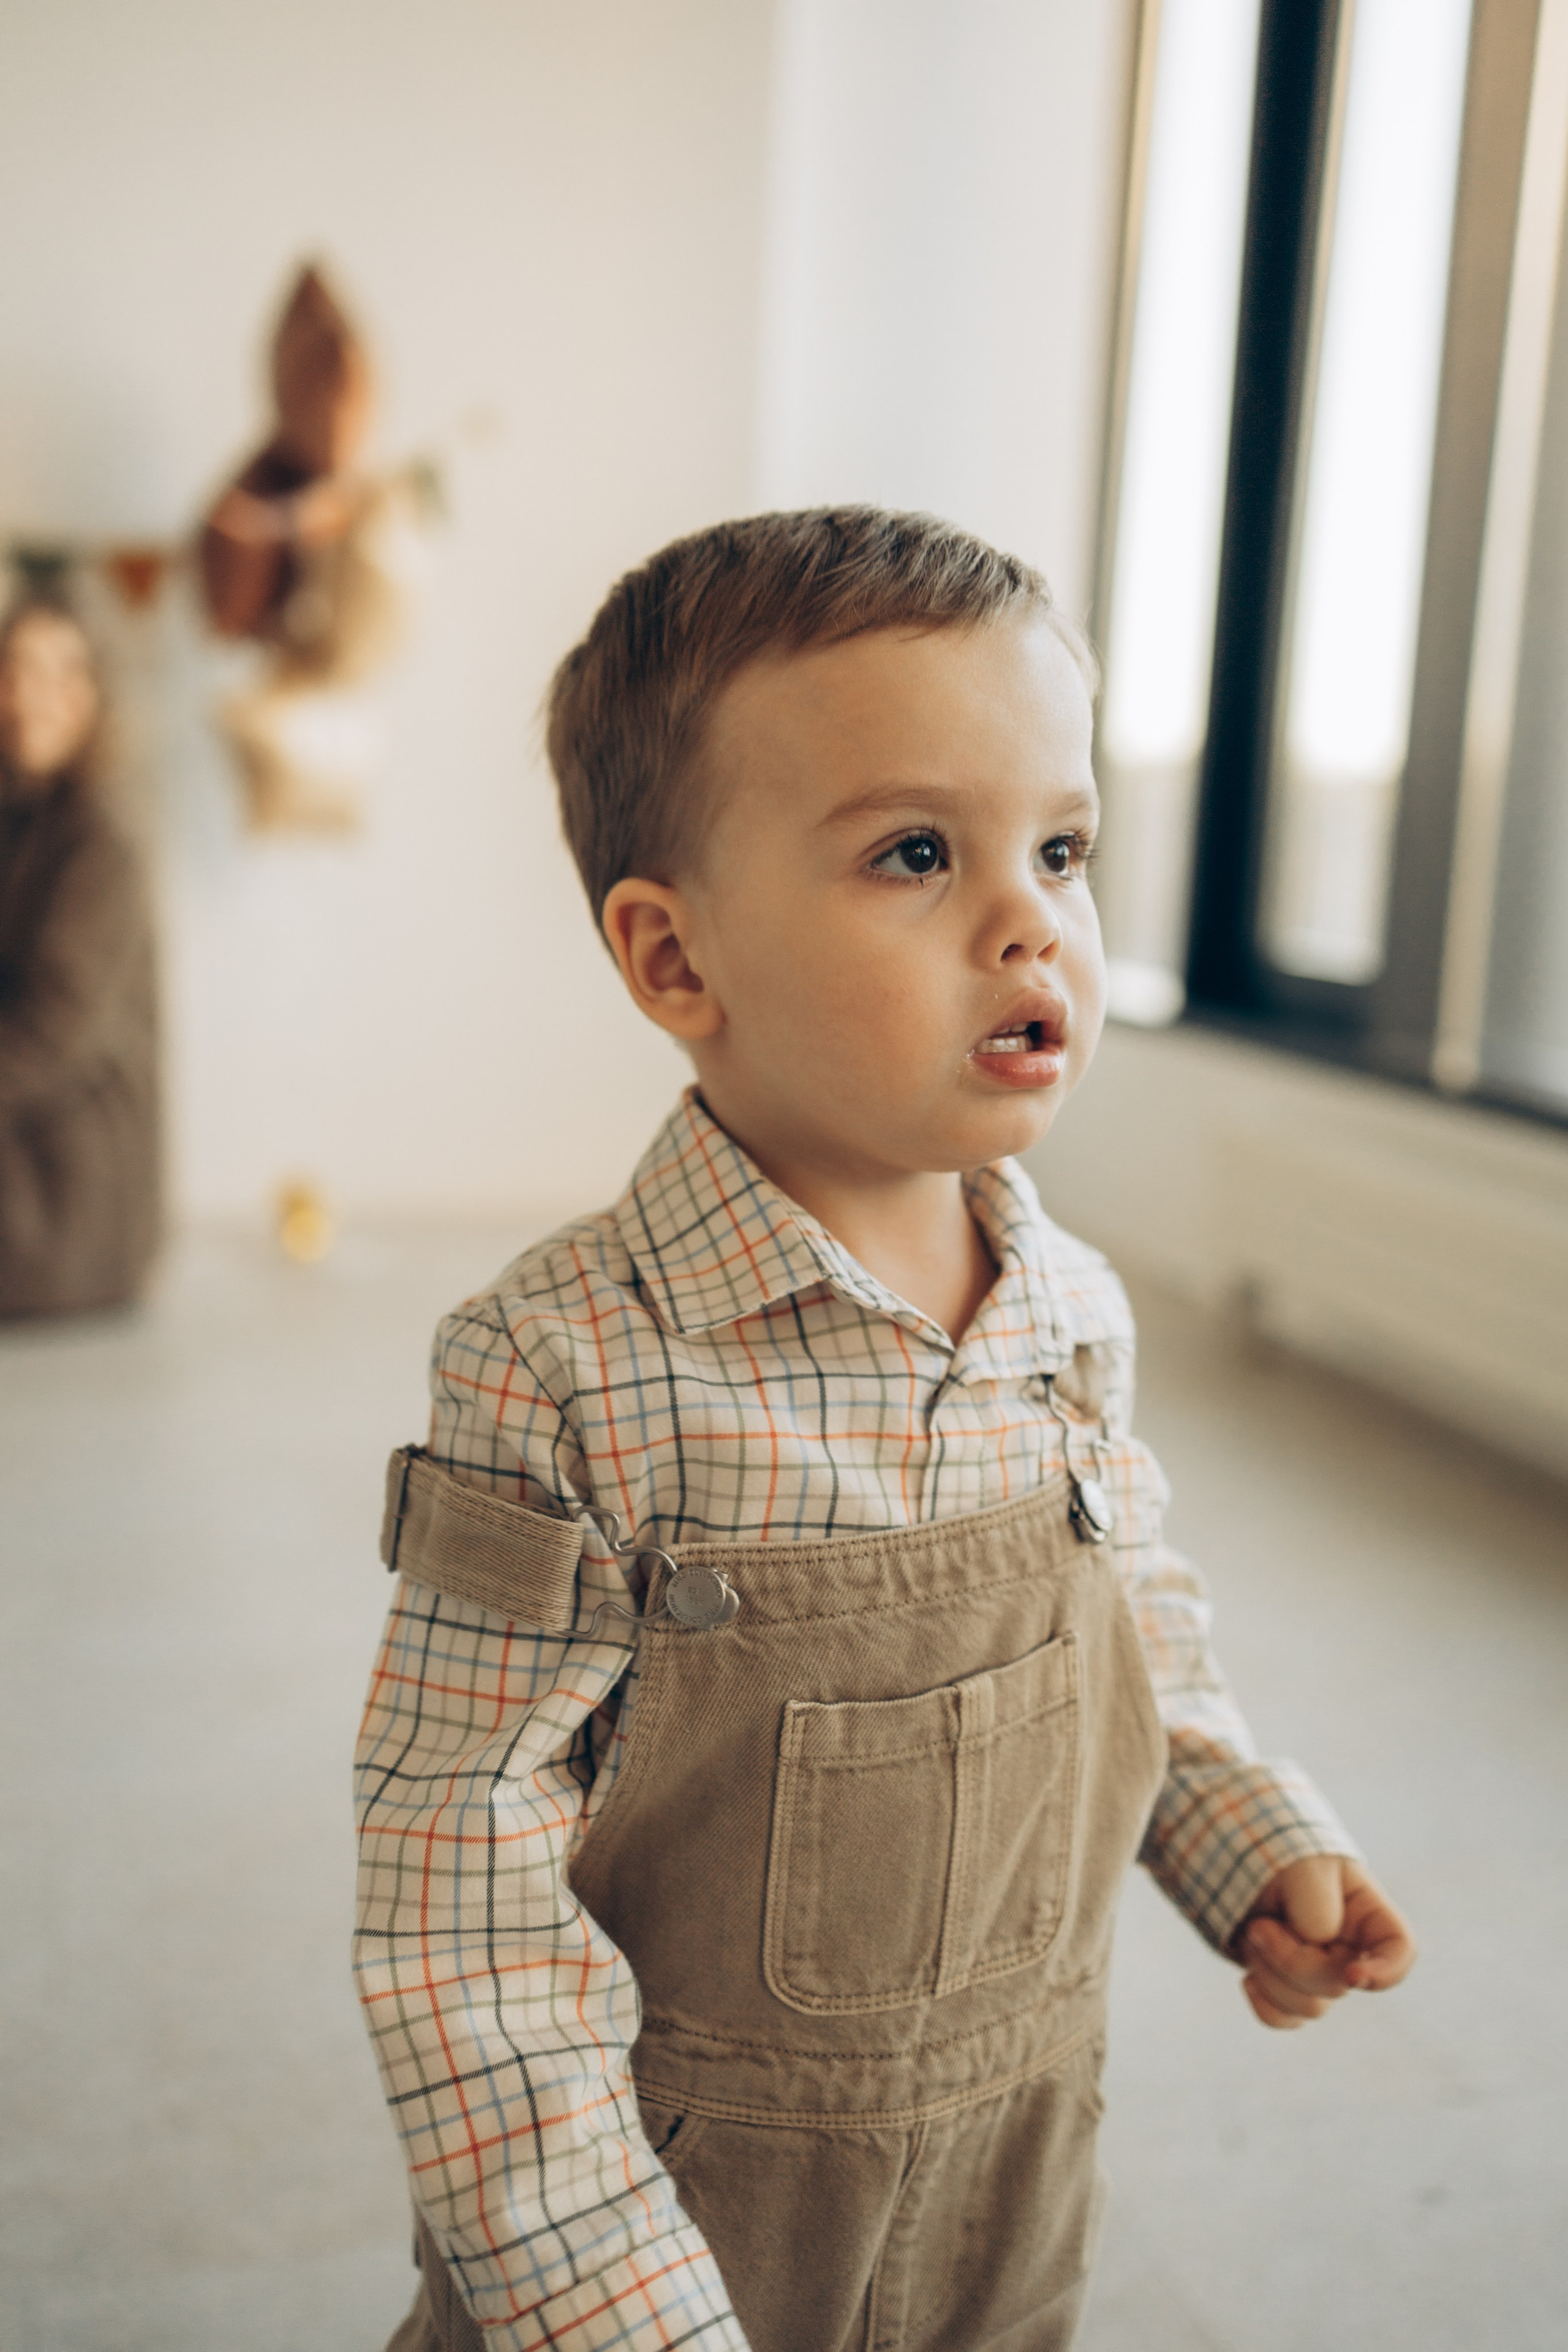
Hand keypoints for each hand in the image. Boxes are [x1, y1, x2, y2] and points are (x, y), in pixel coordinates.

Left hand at [1238, 1855, 1414, 2029]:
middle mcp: (1350, 1948)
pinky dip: (1263, 2002)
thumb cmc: (1275, 1855)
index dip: (1386, 1972)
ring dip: (1270, 1972)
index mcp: (1365, 1913)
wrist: (1234, 1858)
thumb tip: (1317, 1946)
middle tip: (1261, 1924)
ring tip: (1253, 1932)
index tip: (1352, 1976)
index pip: (1400, 1951)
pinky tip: (1248, 1978)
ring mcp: (1320, 1972)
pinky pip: (1284, 2018)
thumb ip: (1317, 1907)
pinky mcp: (1289, 1988)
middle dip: (1292, 1959)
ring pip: (1310, 2006)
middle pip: (1339, 1983)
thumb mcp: (1301, 1868)